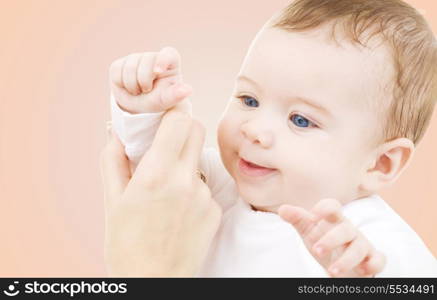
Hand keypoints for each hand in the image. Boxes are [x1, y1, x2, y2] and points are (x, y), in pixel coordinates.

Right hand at [100, 107, 221, 276]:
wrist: (154, 282)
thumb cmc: (126, 245)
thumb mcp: (112, 200)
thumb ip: (113, 160)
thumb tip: (117, 133)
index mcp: (156, 174)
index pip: (179, 121)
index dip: (172, 113)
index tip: (164, 116)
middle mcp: (185, 180)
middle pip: (197, 131)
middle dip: (182, 130)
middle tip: (166, 145)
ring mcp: (204, 196)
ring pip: (199, 161)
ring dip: (185, 165)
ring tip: (167, 192)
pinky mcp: (215, 211)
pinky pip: (205, 187)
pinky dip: (193, 191)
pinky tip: (179, 212)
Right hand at [109, 47, 191, 113]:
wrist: (138, 107)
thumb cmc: (157, 101)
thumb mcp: (166, 101)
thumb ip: (175, 95)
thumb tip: (188, 90)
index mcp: (170, 62)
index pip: (168, 53)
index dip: (162, 59)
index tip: (158, 71)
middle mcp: (153, 57)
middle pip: (145, 60)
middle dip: (144, 81)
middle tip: (147, 91)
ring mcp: (136, 58)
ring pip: (130, 67)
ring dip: (133, 85)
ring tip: (138, 91)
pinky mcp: (120, 63)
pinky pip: (117, 71)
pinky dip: (122, 84)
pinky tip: (128, 88)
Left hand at [278, 199, 384, 276]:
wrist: (339, 262)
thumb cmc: (323, 241)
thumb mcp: (308, 231)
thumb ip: (297, 219)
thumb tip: (283, 209)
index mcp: (333, 220)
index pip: (333, 205)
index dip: (324, 208)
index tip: (312, 216)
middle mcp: (349, 230)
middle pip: (345, 229)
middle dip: (331, 240)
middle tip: (316, 251)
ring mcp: (362, 244)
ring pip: (359, 247)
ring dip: (346, 260)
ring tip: (332, 271)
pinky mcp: (372, 258)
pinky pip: (378, 259)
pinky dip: (373, 264)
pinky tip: (363, 270)